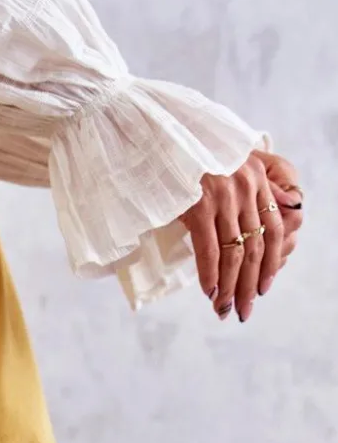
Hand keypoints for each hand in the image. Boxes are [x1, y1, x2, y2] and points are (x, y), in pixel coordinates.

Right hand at [180, 150, 299, 321]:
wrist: (155, 131)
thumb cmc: (188, 148)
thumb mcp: (231, 157)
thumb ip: (259, 182)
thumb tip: (287, 208)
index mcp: (257, 176)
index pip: (275, 228)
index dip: (271, 262)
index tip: (263, 288)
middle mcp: (245, 186)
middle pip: (256, 247)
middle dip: (249, 285)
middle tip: (243, 311)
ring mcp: (223, 196)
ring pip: (235, 254)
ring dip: (230, 288)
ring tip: (224, 310)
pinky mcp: (199, 205)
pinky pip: (209, 250)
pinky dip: (210, 275)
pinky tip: (210, 292)